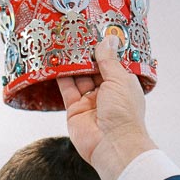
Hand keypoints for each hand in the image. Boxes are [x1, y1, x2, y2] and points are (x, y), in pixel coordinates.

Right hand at [57, 38, 157, 179]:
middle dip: (84, 55)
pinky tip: (55, 63)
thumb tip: (107, 40)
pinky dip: (61, 77)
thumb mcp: (120, 79)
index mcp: (123, 85)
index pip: (112, 63)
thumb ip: (109, 60)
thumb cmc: (124, 114)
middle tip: (74, 36)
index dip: (103, 50)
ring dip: (71, 63)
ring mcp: (90, 102)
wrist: (112, 144)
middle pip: (93, 69)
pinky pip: (66, 90)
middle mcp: (107, 93)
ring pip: (78, 78)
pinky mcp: (74, 110)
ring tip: (62, 45)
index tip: (93, 34)